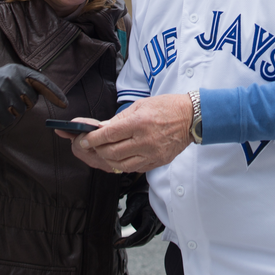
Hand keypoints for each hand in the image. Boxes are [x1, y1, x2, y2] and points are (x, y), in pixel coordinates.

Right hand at [0, 64, 66, 129]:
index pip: (42, 82)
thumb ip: (29, 82)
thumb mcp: (11, 76)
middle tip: (8, 96)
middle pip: (31, 100)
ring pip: (21, 111)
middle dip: (23, 102)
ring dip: (12, 110)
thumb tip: (53, 95)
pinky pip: (9, 119)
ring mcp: (3, 92)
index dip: (55, 94)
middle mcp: (11, 79)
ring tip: (0, 101)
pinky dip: (3, 118)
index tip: (65, 105)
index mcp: (18, 70)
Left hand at [70, 94, 193, 172]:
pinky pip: (133, 168)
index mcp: (139, 123)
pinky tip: (118, 157)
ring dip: (107, 159)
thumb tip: (102, 128)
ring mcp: (151, 154)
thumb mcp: (140, 106)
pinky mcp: (156, 162)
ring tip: (103, 151)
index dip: (93, 139)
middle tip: (91, 145)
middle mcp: (144, 141)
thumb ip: (119, 119)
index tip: (83, 139)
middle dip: (97, 150)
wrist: (191, 118)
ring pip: (120, 164)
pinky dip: (122, 164)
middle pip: (111, 152)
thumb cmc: (166, 107)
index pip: (109, 135)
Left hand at [114, 191, 163, 247]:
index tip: (120, 243)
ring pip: (144, 239)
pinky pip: (144, 237)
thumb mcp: (136, 202)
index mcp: (152, 217)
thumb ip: (130, 213)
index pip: (144, 231)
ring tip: (118, 243)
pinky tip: (125, 240)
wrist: (151, 196)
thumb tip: (121, 224)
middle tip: (115, 245)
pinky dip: (135, 240)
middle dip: (130, 243)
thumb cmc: (142, 197)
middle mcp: (156, 225)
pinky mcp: (152, 229)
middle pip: (144, 239)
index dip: (132, 239)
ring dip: (132, 243)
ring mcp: (155, 228)